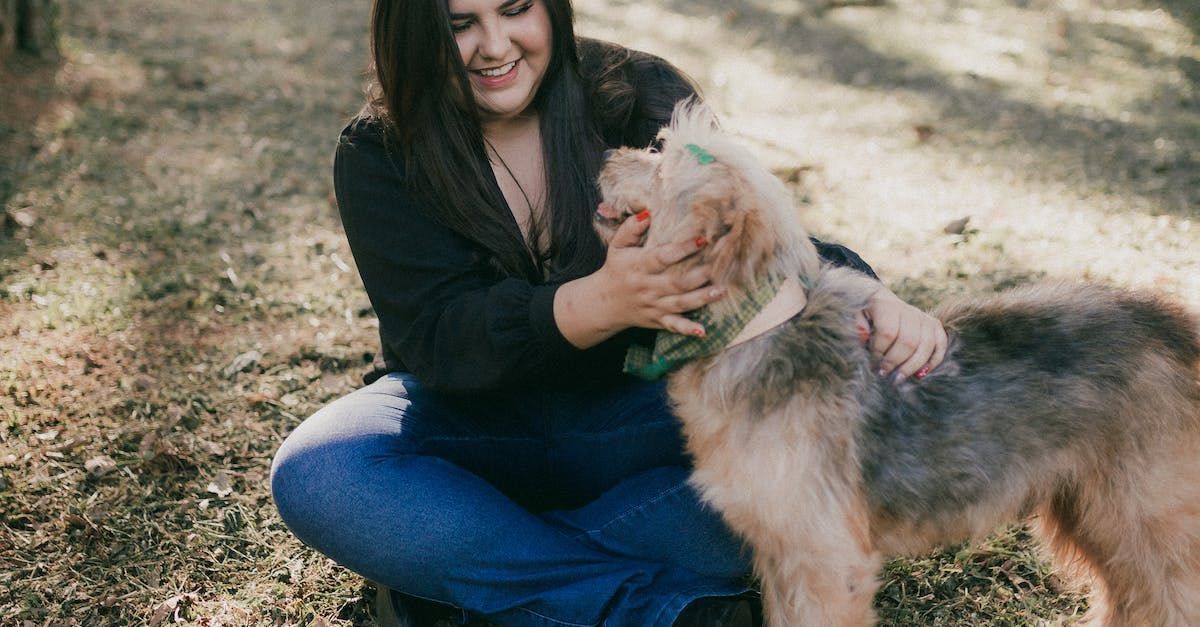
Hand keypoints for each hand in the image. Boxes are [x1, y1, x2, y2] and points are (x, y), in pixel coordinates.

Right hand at [593, 210, 723, 336]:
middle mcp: (648, 287)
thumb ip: (630, 228)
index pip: (662, 257)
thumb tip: (648, 213)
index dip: (683, 249)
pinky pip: (673, 326)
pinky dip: (687, 330)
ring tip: (721, 291)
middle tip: (718, 266)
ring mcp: (654, 305)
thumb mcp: (617, 246)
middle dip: (699, 275)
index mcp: (639, 266)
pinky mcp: (657, 319)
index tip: (702, 240)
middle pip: (676, 282)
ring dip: (702, 299)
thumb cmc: (616, 269)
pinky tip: (702, 332)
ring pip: (680, 303)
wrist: (603, 303)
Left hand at [855, 288, 946, 380]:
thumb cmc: (863, 314)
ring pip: (926, 345)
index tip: (872, 365)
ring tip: (898, 379)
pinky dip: (933, 361)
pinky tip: (920, 374)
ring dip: (912, 366)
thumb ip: (856, 325)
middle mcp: (908, 309)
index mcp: (885, 304)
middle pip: (909, 341)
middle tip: (884, 375)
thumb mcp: (853, 316)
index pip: (888, 332)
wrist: (878, 300)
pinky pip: (940, 344)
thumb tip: (864, 337)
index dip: (880, 352)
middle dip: (895, 362)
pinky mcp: (934, 325)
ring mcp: (923, 317)